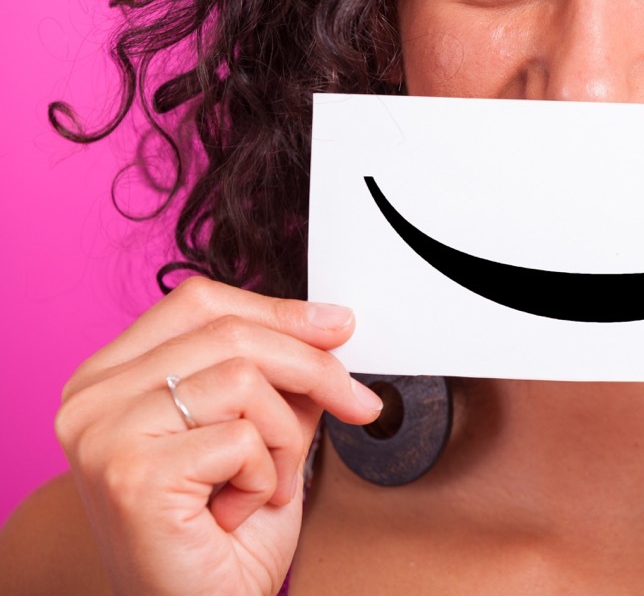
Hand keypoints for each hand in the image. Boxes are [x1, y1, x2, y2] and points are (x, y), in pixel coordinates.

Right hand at [55, 277, 383, 595]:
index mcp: (110, 376)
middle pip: (229, 334)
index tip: (339, 328)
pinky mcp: (131, 474)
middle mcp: (91, 399)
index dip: (278, 310)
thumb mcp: (261, 432)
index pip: (198, 302)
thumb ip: (277, 377)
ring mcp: (103, 435)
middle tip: (358, 403)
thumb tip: (329, 326)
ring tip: (265, 483)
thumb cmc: (223, 536)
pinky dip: (266, 476)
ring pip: (243, 380)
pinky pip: (241, 438)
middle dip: (313, 367)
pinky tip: (238, 511)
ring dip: (284, 438)